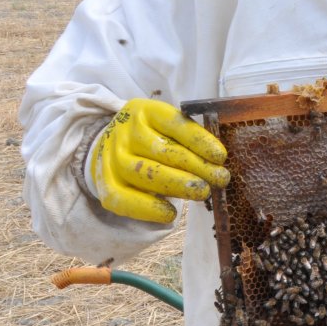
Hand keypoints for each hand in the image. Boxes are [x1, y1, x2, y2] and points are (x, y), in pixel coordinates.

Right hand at [90, 98, 229, 223]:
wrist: (110, 146)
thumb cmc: (152, 137)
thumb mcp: (168, 127)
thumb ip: (188, 140)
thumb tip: (217, 163)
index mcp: (145, 111)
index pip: (175, 123)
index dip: (199, 140)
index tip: (221, 157)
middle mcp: (125, 131)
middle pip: (162, 150)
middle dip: (195, 166)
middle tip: (219, 179)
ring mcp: (112, 157)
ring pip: (145, 173)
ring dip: (177, 185)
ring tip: (202, 193)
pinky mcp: (105, 183)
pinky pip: (123, 199)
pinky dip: (147, 208)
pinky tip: (170, 214)